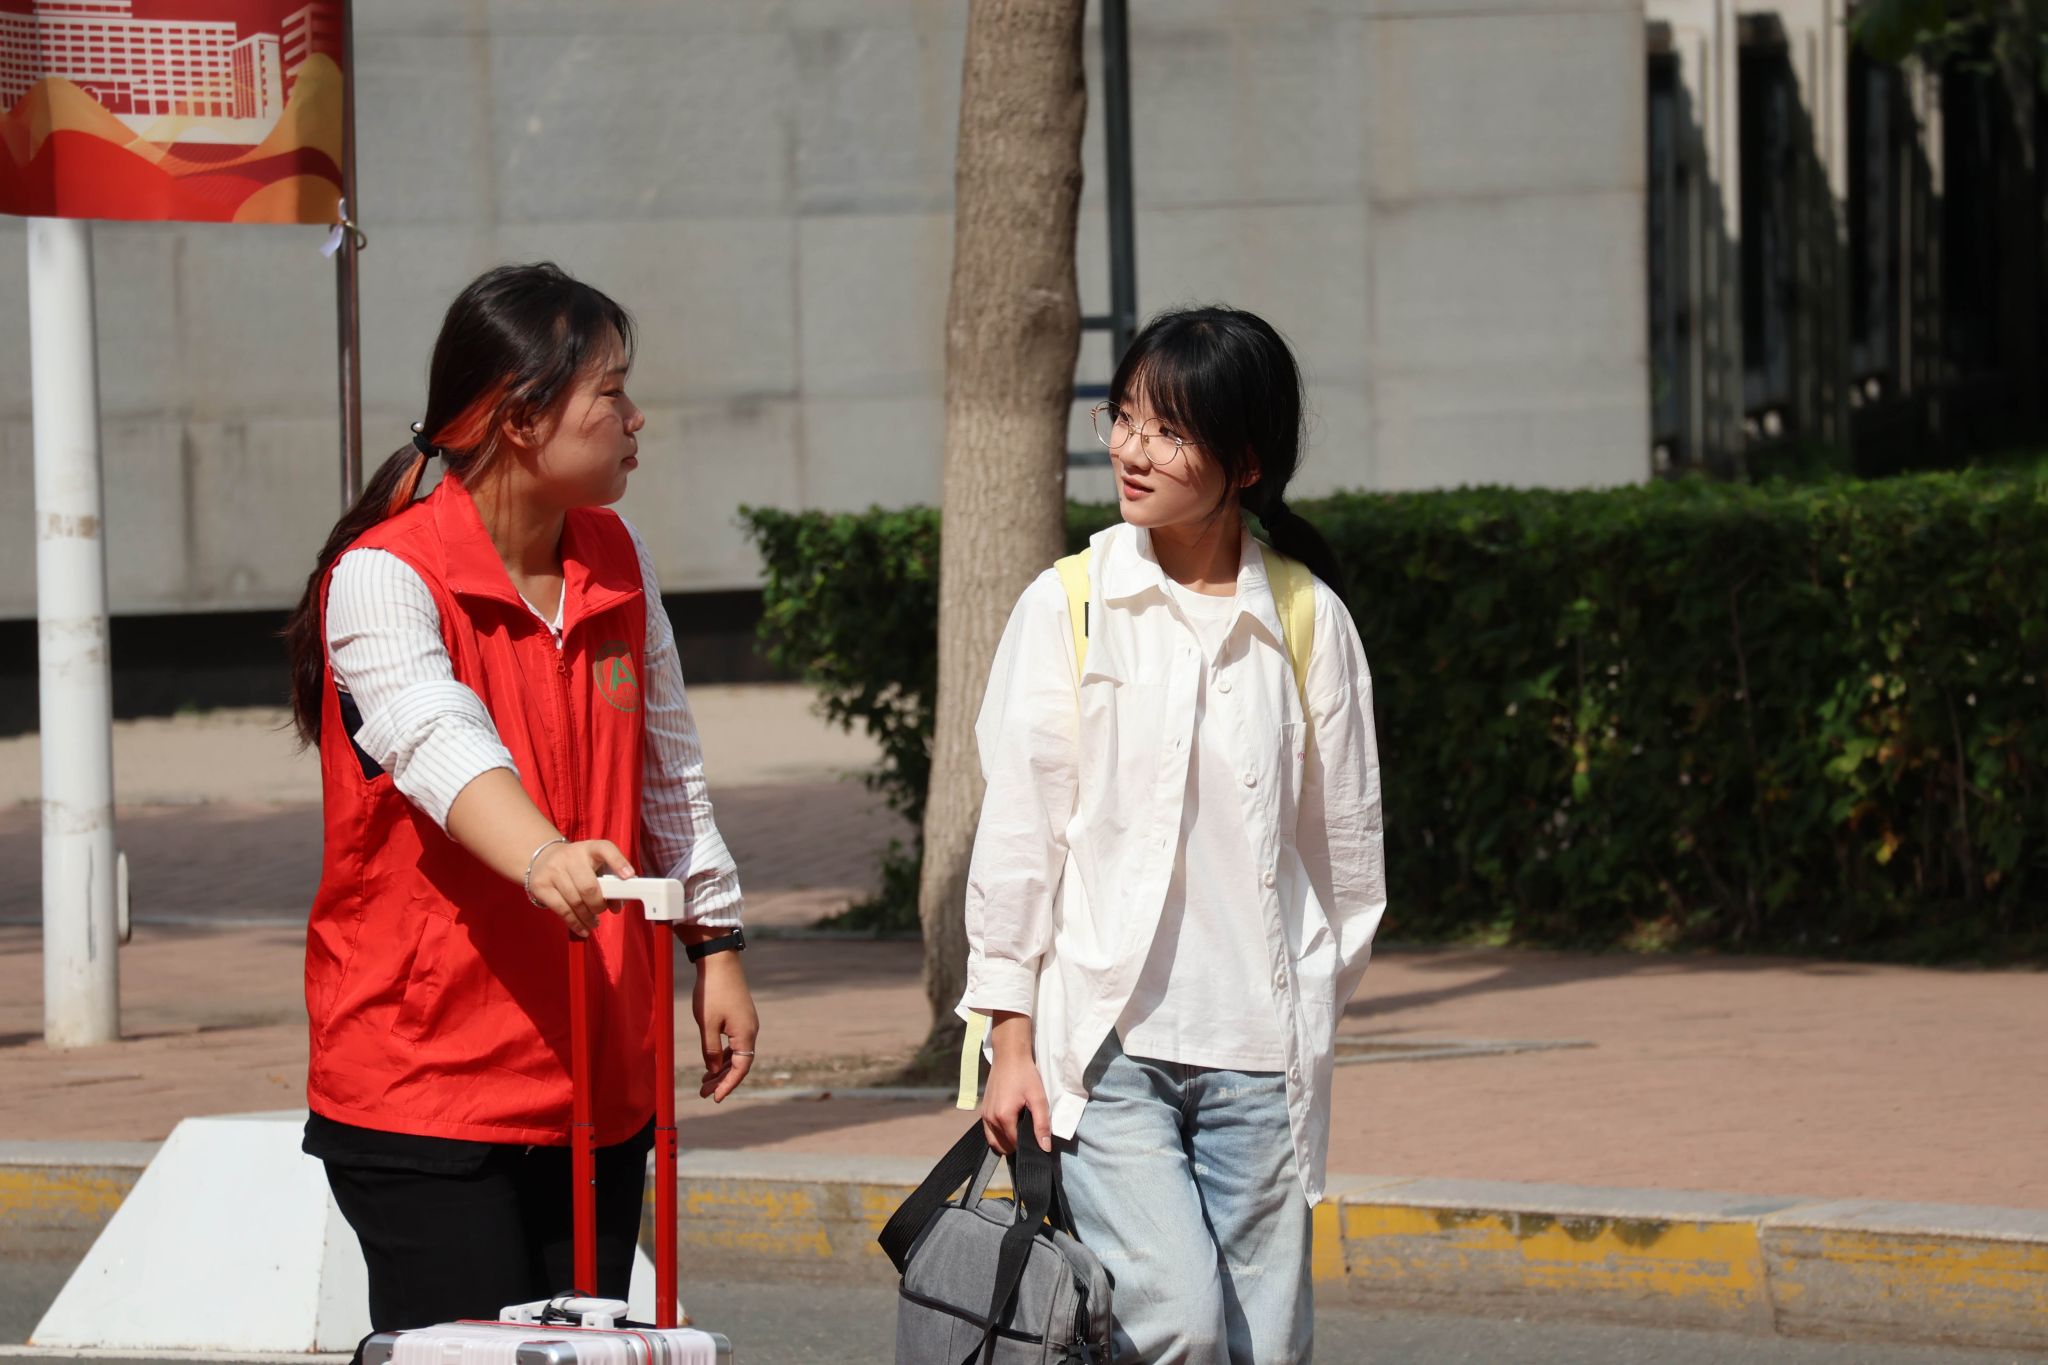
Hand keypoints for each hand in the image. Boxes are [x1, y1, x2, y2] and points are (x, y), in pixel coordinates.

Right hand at [527, 839, 633, 936]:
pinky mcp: (540, 885)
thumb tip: (617, 905)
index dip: (618, 862)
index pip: (606, 849)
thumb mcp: (595, 866)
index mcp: (590, 848)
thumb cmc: (577, 866)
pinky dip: (575, 923)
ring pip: (575, 902)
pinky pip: (562, 910)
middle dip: (599, 905)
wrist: (542, 859)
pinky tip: (583, 929)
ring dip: (588, 917)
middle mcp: (571, 856)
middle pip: (589, 887)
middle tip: (602, 910)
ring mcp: (553, 870)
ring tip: (593, 923)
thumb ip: (610, 882)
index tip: (629, 876)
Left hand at [692, 950, 757, 1102]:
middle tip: (703, 1093)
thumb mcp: (707, 1024)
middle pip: (739, 1063)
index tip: (715, 1098)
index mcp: (745, 1033)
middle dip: (721, 1080)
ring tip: (704, 1082)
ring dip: (720, 1069)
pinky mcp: (740, 1017)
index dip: (728, 1085)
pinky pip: (734, 1043)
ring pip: (736, 1054)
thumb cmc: (712, 991)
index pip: (741, 1068)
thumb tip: (713, 1069)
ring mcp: (746, 1023)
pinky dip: (722, 1055)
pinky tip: (710, 1062)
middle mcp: (750, 1030)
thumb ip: (709, 1049)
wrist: (719, 961)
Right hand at [979, 1013, 1050, 1154]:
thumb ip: (1042, 1124)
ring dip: (1006, 1142)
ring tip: (1021, 1131)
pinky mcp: (983, 1110)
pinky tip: (1010, 1126)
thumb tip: (1045, 1147)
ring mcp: (984, 1115)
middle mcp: (990, 1118)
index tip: (1037, 1141)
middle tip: (1029, 1135)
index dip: (1027, 1146)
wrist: (1009, 1056)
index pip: (1015, 1145)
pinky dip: (998, 1135)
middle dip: (1016, 1145)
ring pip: (994, 1141)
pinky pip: (989, 1131)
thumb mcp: (1038, 1098)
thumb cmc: (1025, 1074)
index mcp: (1003, 1117)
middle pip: (1003, 1145)